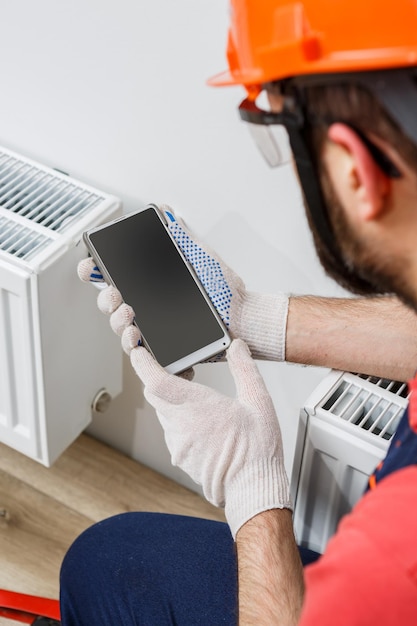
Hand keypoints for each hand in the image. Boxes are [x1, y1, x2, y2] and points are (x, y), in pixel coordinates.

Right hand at [78, 205, 288, 360]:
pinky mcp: (163, 348)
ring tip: (130, 315)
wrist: (243, 314)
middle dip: (106, 299)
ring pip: (119, 328)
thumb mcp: (200, 255)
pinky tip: (137, 336)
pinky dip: (133, 345)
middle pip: (109, 304)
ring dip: (117, 322)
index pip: (112, 275)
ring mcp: (152, 328)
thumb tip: (164, 210)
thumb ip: (181, 235)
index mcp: (149, 282)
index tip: (91, 266)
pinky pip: (139, 352)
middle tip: (118, 295)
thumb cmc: (223, 288)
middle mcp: (146, 305)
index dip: (94, 270)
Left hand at [130, 338, 291, 537]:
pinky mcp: (181, 458)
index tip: (139, 350)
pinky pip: (172, 432)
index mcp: (197, 406)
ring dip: (173, 401)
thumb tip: (238, 348)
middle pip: (154, 393)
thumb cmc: (257, 451)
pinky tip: (203, 424)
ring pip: (163, 413)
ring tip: (199, 399)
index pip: (154, 379)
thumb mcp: (258, 401)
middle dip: (160, 377)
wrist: (254, 490)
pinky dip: (180, 421)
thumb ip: (245, 369)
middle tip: (183, 370)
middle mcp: (180, 424)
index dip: (142, 362)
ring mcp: (178, 444)